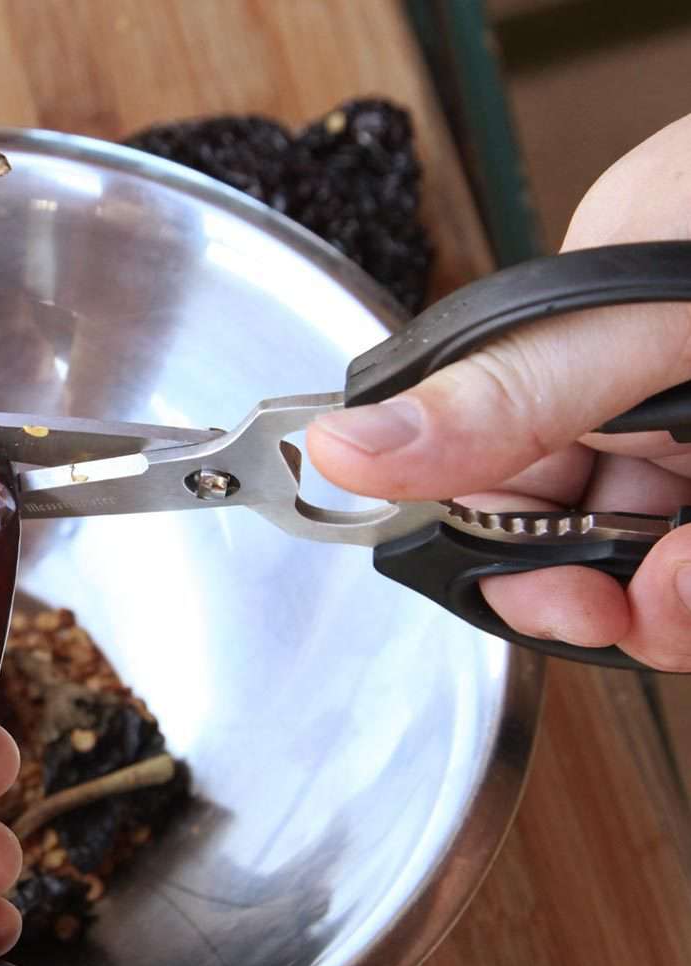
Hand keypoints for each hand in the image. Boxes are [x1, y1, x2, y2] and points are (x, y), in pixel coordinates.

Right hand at [309, 112, 690, 669]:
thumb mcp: (648, 319)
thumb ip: (505, 395)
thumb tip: (348, 446)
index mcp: (578, 333)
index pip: (486, 471)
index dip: (510, 554)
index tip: (562, 600)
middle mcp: (639, 386)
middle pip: (578, 529)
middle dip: (614, 587)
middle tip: (655, 605)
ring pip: (661, 559)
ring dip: (681, 596)